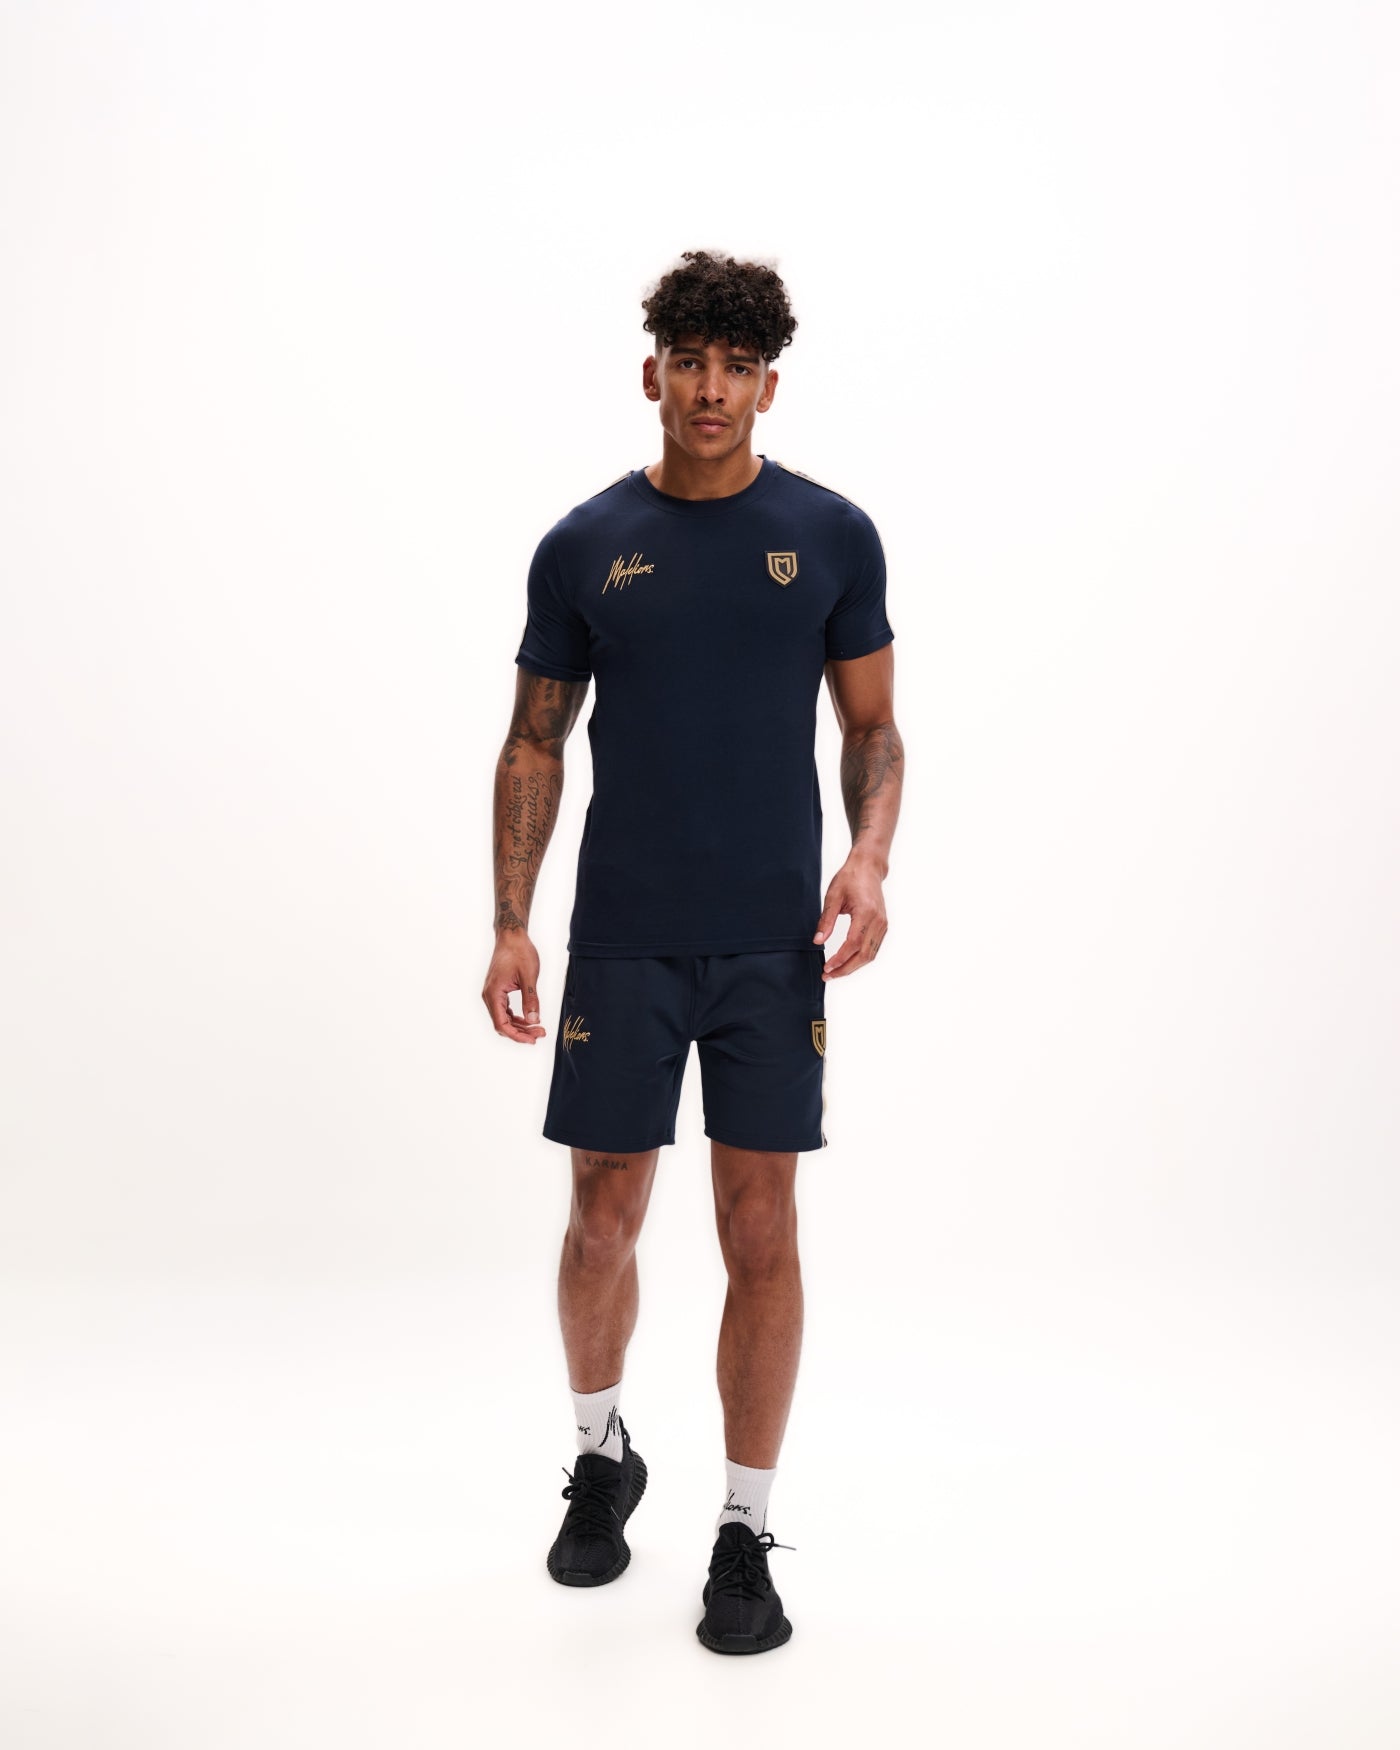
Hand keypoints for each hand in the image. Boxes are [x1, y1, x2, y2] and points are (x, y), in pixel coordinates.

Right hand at [483, 930, 548, 1042]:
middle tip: (540, 1033)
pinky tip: (529, 1019)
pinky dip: (516, 1017)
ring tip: (538, 1028)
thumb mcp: (529, 976)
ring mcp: (492, 993)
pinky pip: (505, 1010)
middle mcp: (489, 995)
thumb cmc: (519, 952)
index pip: (502, 1024)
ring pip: (504, 1018)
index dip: (517, 1035)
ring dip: (519, 1026)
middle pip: (502, 1024)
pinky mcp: (498, 991)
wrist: (511, 936)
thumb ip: (531, 999)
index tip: (533, 1039)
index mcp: (493, 993)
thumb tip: (534, 1020)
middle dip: (520, 1032)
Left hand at [812, 853, 887, 979]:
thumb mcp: (833, 896)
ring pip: (870, 955)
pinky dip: (860, 959)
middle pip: (864, 955)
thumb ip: (826, 920)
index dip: (840, 959)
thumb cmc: (850, 878)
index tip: (827, 968)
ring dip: (853, 966)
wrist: (868, 868)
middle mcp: (878, 921)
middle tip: (828, 975)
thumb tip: (817, 941)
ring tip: (835, 972)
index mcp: (866, 913)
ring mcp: (883, 924)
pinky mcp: (883, 926)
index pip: (854, 944)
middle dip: (846, 969)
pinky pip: (873, 948)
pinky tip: (846, 962)